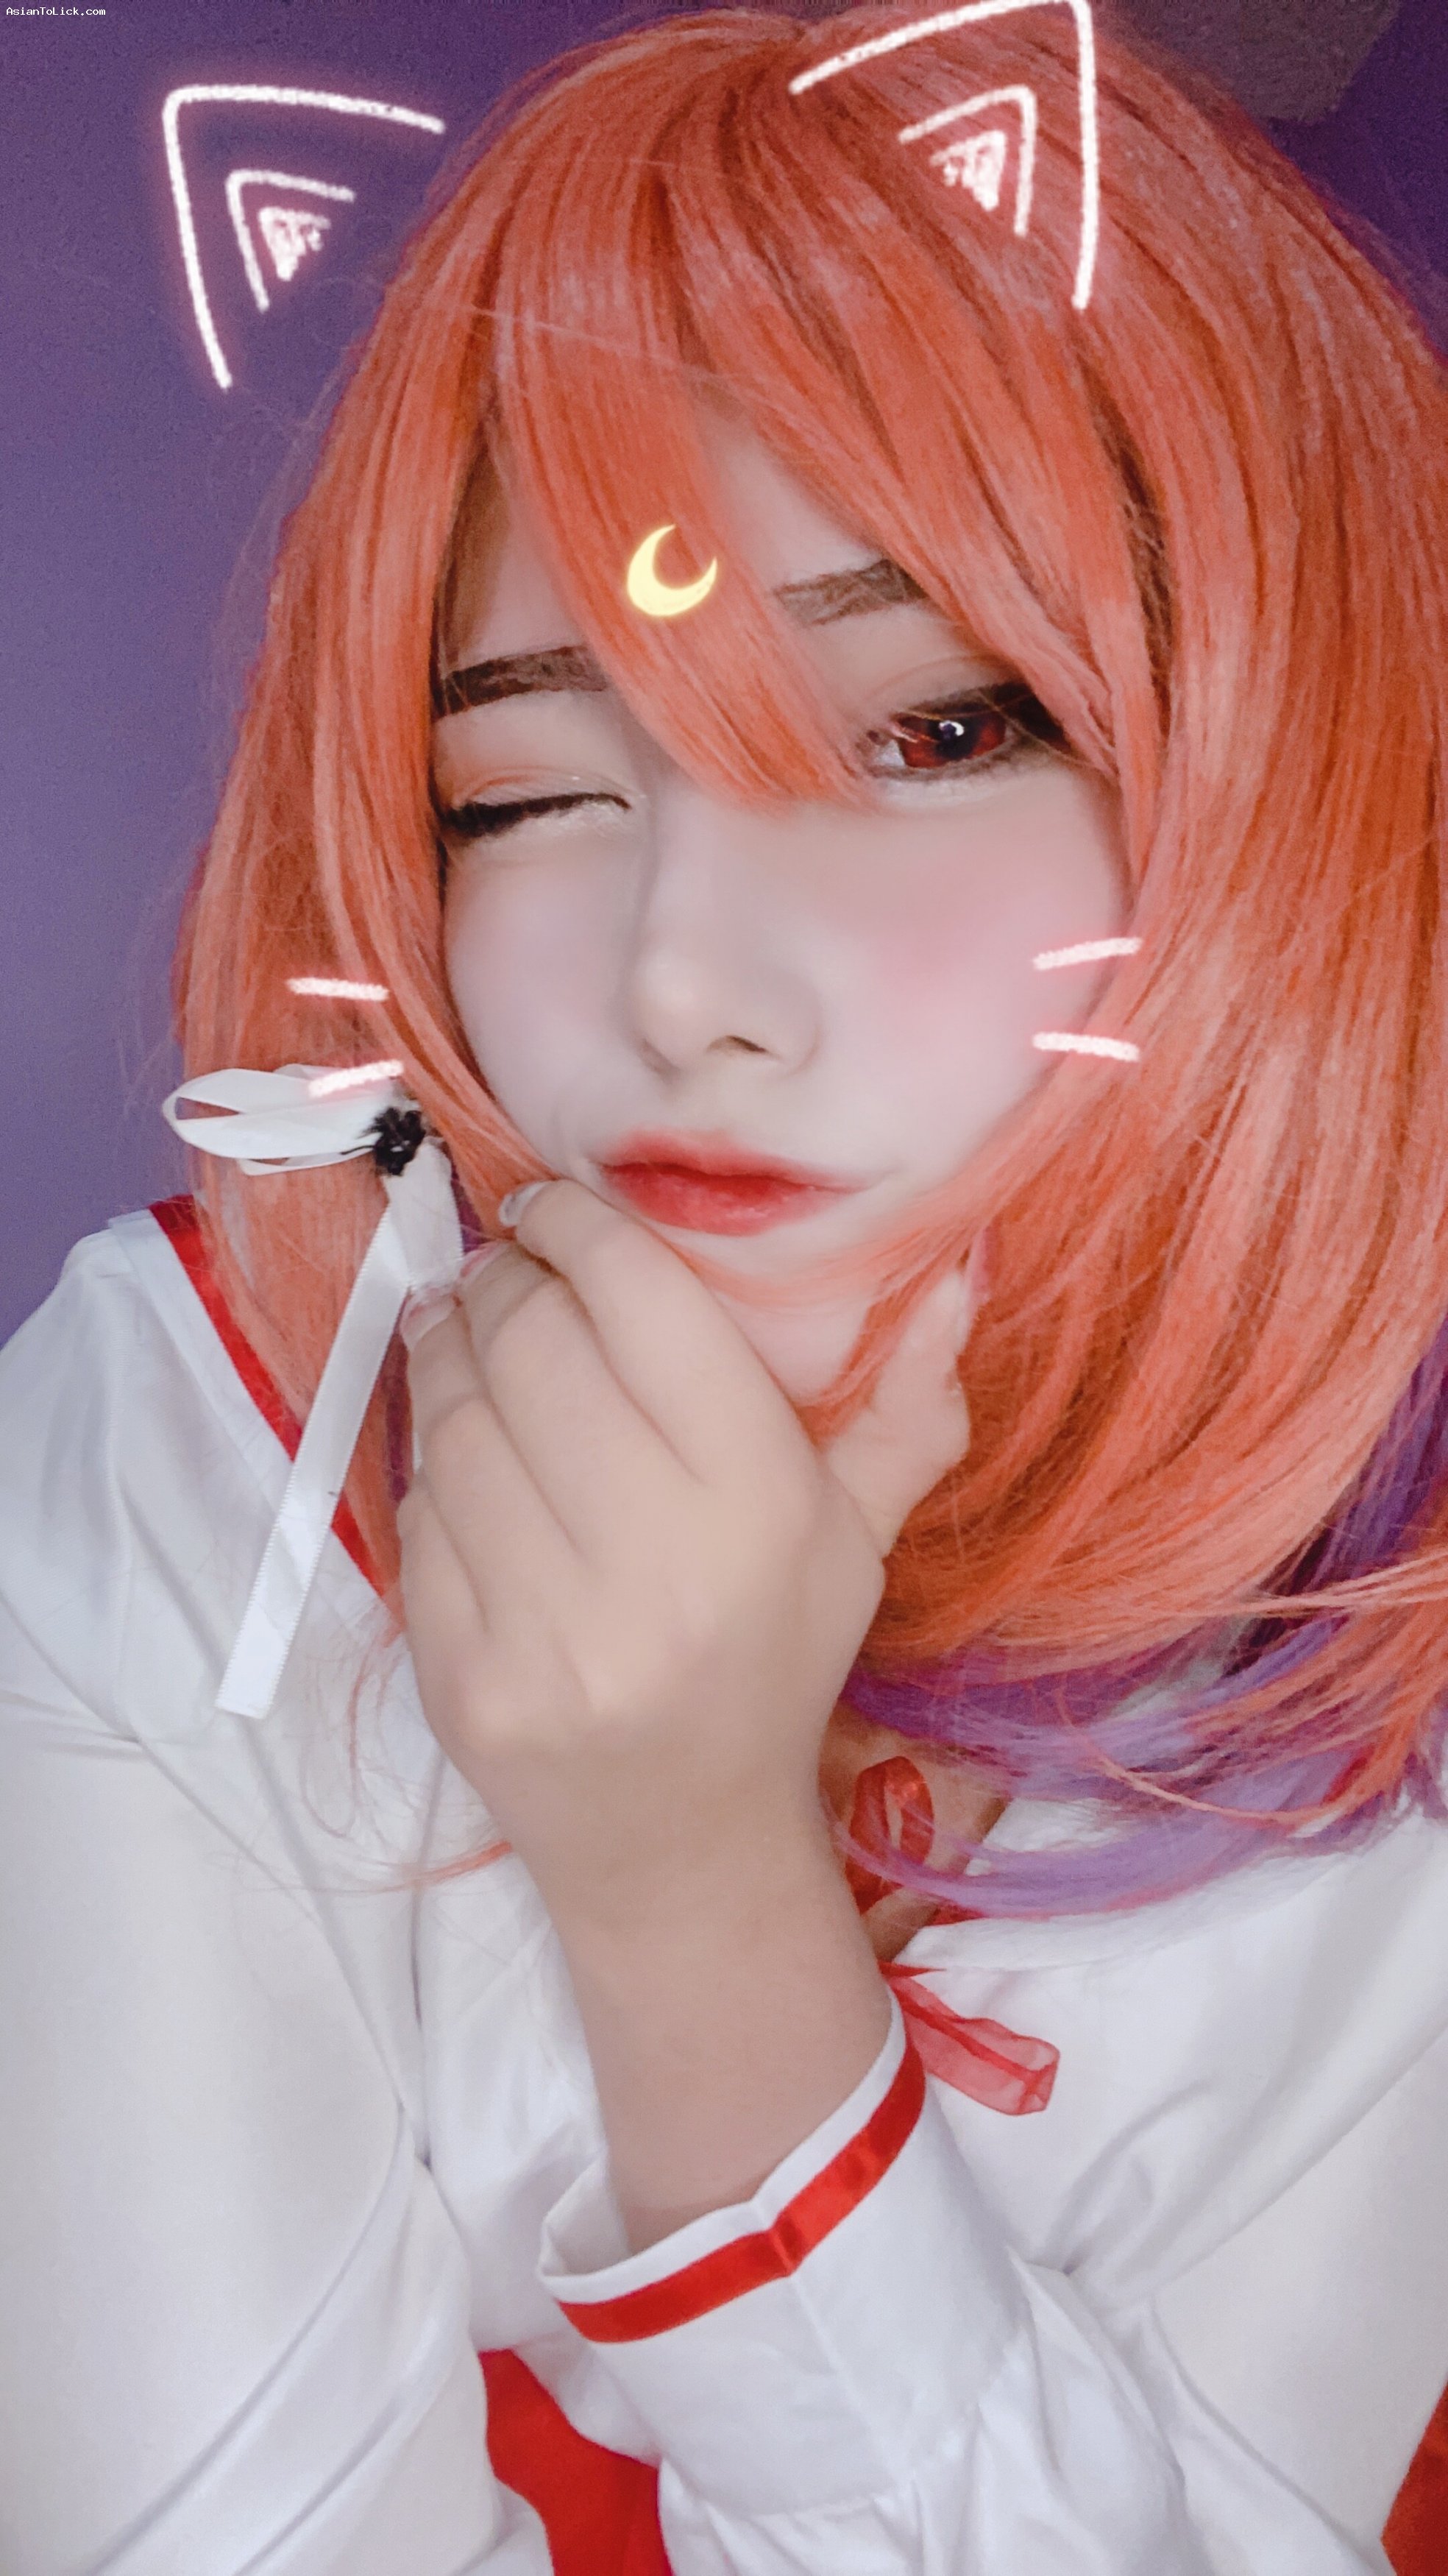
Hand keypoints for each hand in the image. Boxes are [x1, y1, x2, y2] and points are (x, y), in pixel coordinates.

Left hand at [398, 1180, 981, 1930]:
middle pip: (532, 1344)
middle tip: (508, 1270)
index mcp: (757, 1505)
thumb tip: (956, 1266)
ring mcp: (545, 1627)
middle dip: (504, 1282)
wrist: (680, 1843)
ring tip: (467, 1334)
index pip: (641, 1303)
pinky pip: (416, 1515)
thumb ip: (905, 1406)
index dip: (579, 1229)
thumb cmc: (771, 1662)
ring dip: (448, 1354)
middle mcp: (652, 1561)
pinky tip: (462, 1452)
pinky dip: (430, 1463)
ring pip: (456, 1420)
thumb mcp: (858, 1538)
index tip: (552, 1208)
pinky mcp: (461, 1676)